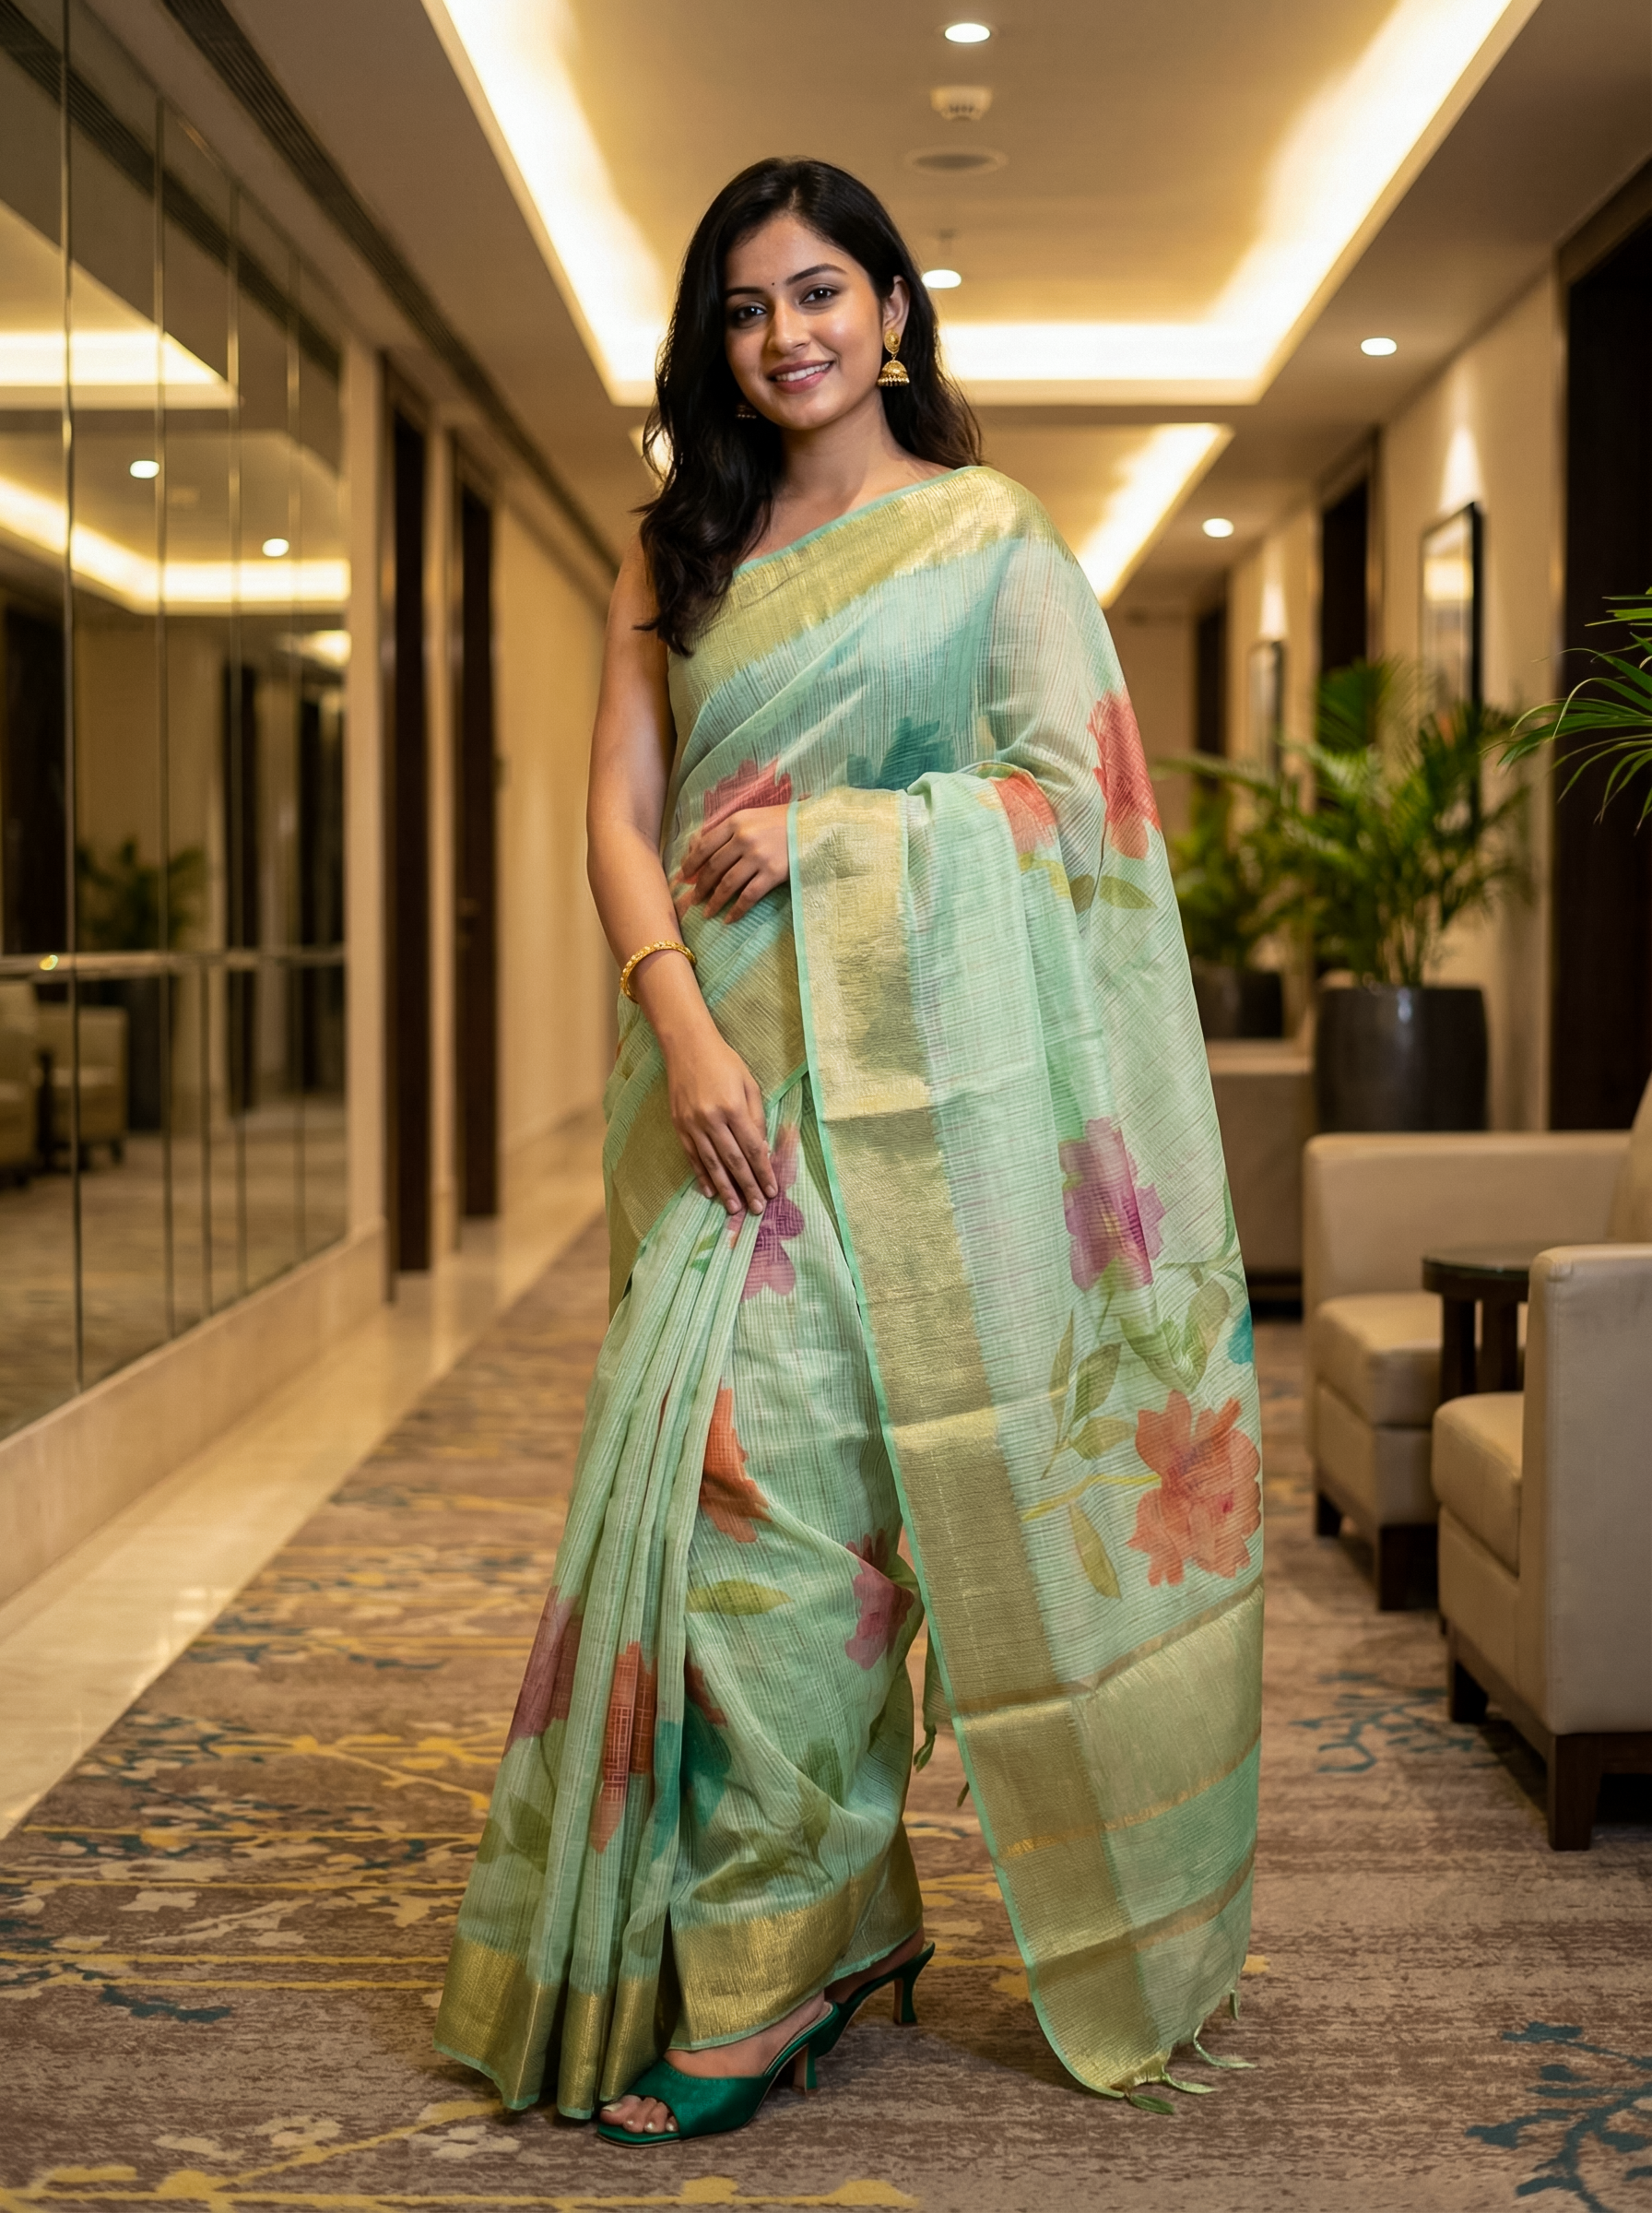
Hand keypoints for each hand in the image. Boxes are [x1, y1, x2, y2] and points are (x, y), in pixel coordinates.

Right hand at [665, 1024, 777, 1215]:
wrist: (687, 1046)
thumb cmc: (724, 1062)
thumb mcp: (749, 1084)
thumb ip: (756, 1117)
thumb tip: (761, 1150)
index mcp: (733, 1107)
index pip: (752, 1148)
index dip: (763, 1172)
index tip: (772, 1190)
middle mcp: (711, 1119)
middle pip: (734, 1161)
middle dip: (747, 1187)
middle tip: (757, 1209)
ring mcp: (692, 1124)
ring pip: (712, 1164)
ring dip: (725, 1188)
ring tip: (734, 1208)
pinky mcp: (679, 1126)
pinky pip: (693, 1157)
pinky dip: (702, 1175)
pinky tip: (710, 1191)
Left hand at [673, 806, 789, 921]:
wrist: (816, 825)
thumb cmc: (782, 821)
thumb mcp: (752, 816)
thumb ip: (728, 830)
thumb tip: (697, 848)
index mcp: (736, 822)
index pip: (705, 845)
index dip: (691, 863)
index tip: (684, 876)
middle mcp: (744, 838)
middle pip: (713, 866)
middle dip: (701, 885)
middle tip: (694, 899)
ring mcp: (759, 856)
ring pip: (728, 883)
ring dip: (714, 900)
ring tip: (707, 912)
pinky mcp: (773, 873)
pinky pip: (749, 895)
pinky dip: (736, 909)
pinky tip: (729, 919)